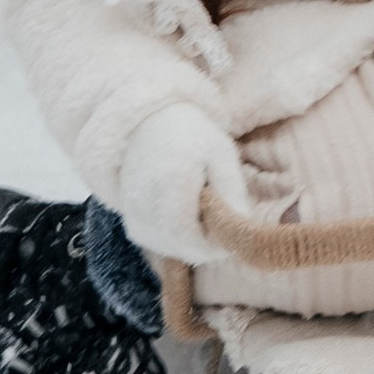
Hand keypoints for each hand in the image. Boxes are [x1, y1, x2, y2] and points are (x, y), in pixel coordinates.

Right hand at [114, 99, 247, 263]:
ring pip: (170, 248)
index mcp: (171, 181)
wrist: (148, 125)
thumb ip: (232, 191)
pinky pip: (158, 243)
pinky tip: (183, 215)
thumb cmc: (192, 137)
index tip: (230, 232)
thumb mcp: (221, 154)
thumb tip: (243, 225)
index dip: (213, 245)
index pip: (190, 238)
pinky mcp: (130, 220)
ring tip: (199, 210)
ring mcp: (133, 212)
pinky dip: (175, 238)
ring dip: (191, 242)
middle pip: (182, 248)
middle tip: (218, 220)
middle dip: (206, 244)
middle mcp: (145, 199)